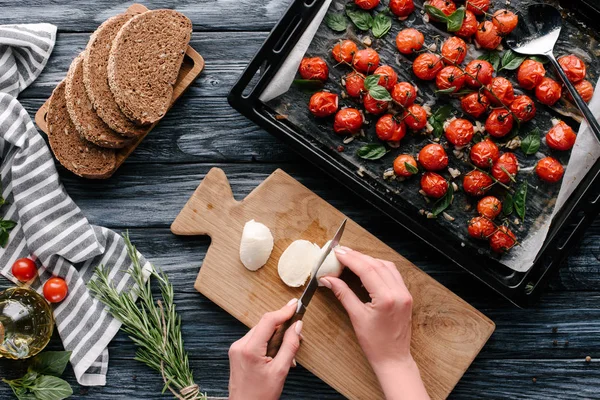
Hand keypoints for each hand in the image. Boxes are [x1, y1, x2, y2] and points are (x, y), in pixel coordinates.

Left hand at [228, 299, 302, 399]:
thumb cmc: (260, 396)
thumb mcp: (280, 371)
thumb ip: (289, 346)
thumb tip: (297, 326)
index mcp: (249, 349)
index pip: (268, 321)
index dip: (284, 311)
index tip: (295, 304)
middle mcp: (240, 345)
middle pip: (264, 324)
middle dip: (282, 325)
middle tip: (297, 329)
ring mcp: (236, 349)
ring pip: (260, 331)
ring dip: (275, 334)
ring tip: (287, 350)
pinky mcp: (237, 353)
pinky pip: (255, 339)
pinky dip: (267, 341)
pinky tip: (276, 353)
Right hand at [320, 247, 428, 399]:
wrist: (393, 358)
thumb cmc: (375, 343)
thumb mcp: (356, 317)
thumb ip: (343, 294)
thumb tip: (328, 279)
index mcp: (387, 298)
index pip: (367, 269)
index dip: (350, 258)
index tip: (337, 252)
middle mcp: (399, 292)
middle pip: (376, 265)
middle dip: (357, 256)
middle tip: (341, 252)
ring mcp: (405, 294)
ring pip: (386, 266)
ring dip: (369, 260)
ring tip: (352, 258)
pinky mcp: (406, 296)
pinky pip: (393, 274)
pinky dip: (379, 268)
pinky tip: (367, 269)